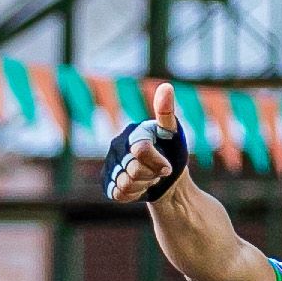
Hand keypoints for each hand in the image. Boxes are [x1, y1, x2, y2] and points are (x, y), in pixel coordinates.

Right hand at [103, 82, 190, 207]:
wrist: (167, 180)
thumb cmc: (172, 152)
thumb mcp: (174, 133)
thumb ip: (167, 112)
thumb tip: (166, 86)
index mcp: (132, 133)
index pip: (140, 150)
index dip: (157, 162)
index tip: (168, 166)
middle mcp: (117, 146)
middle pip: (134, 170)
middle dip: (151, 175)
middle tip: (158, 172)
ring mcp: (110, 164)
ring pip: (125, 183)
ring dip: (143, 186)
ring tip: (149, 178)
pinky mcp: (107, 182)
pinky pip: (118, 193)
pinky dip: (133, 194)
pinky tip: (140, 187)